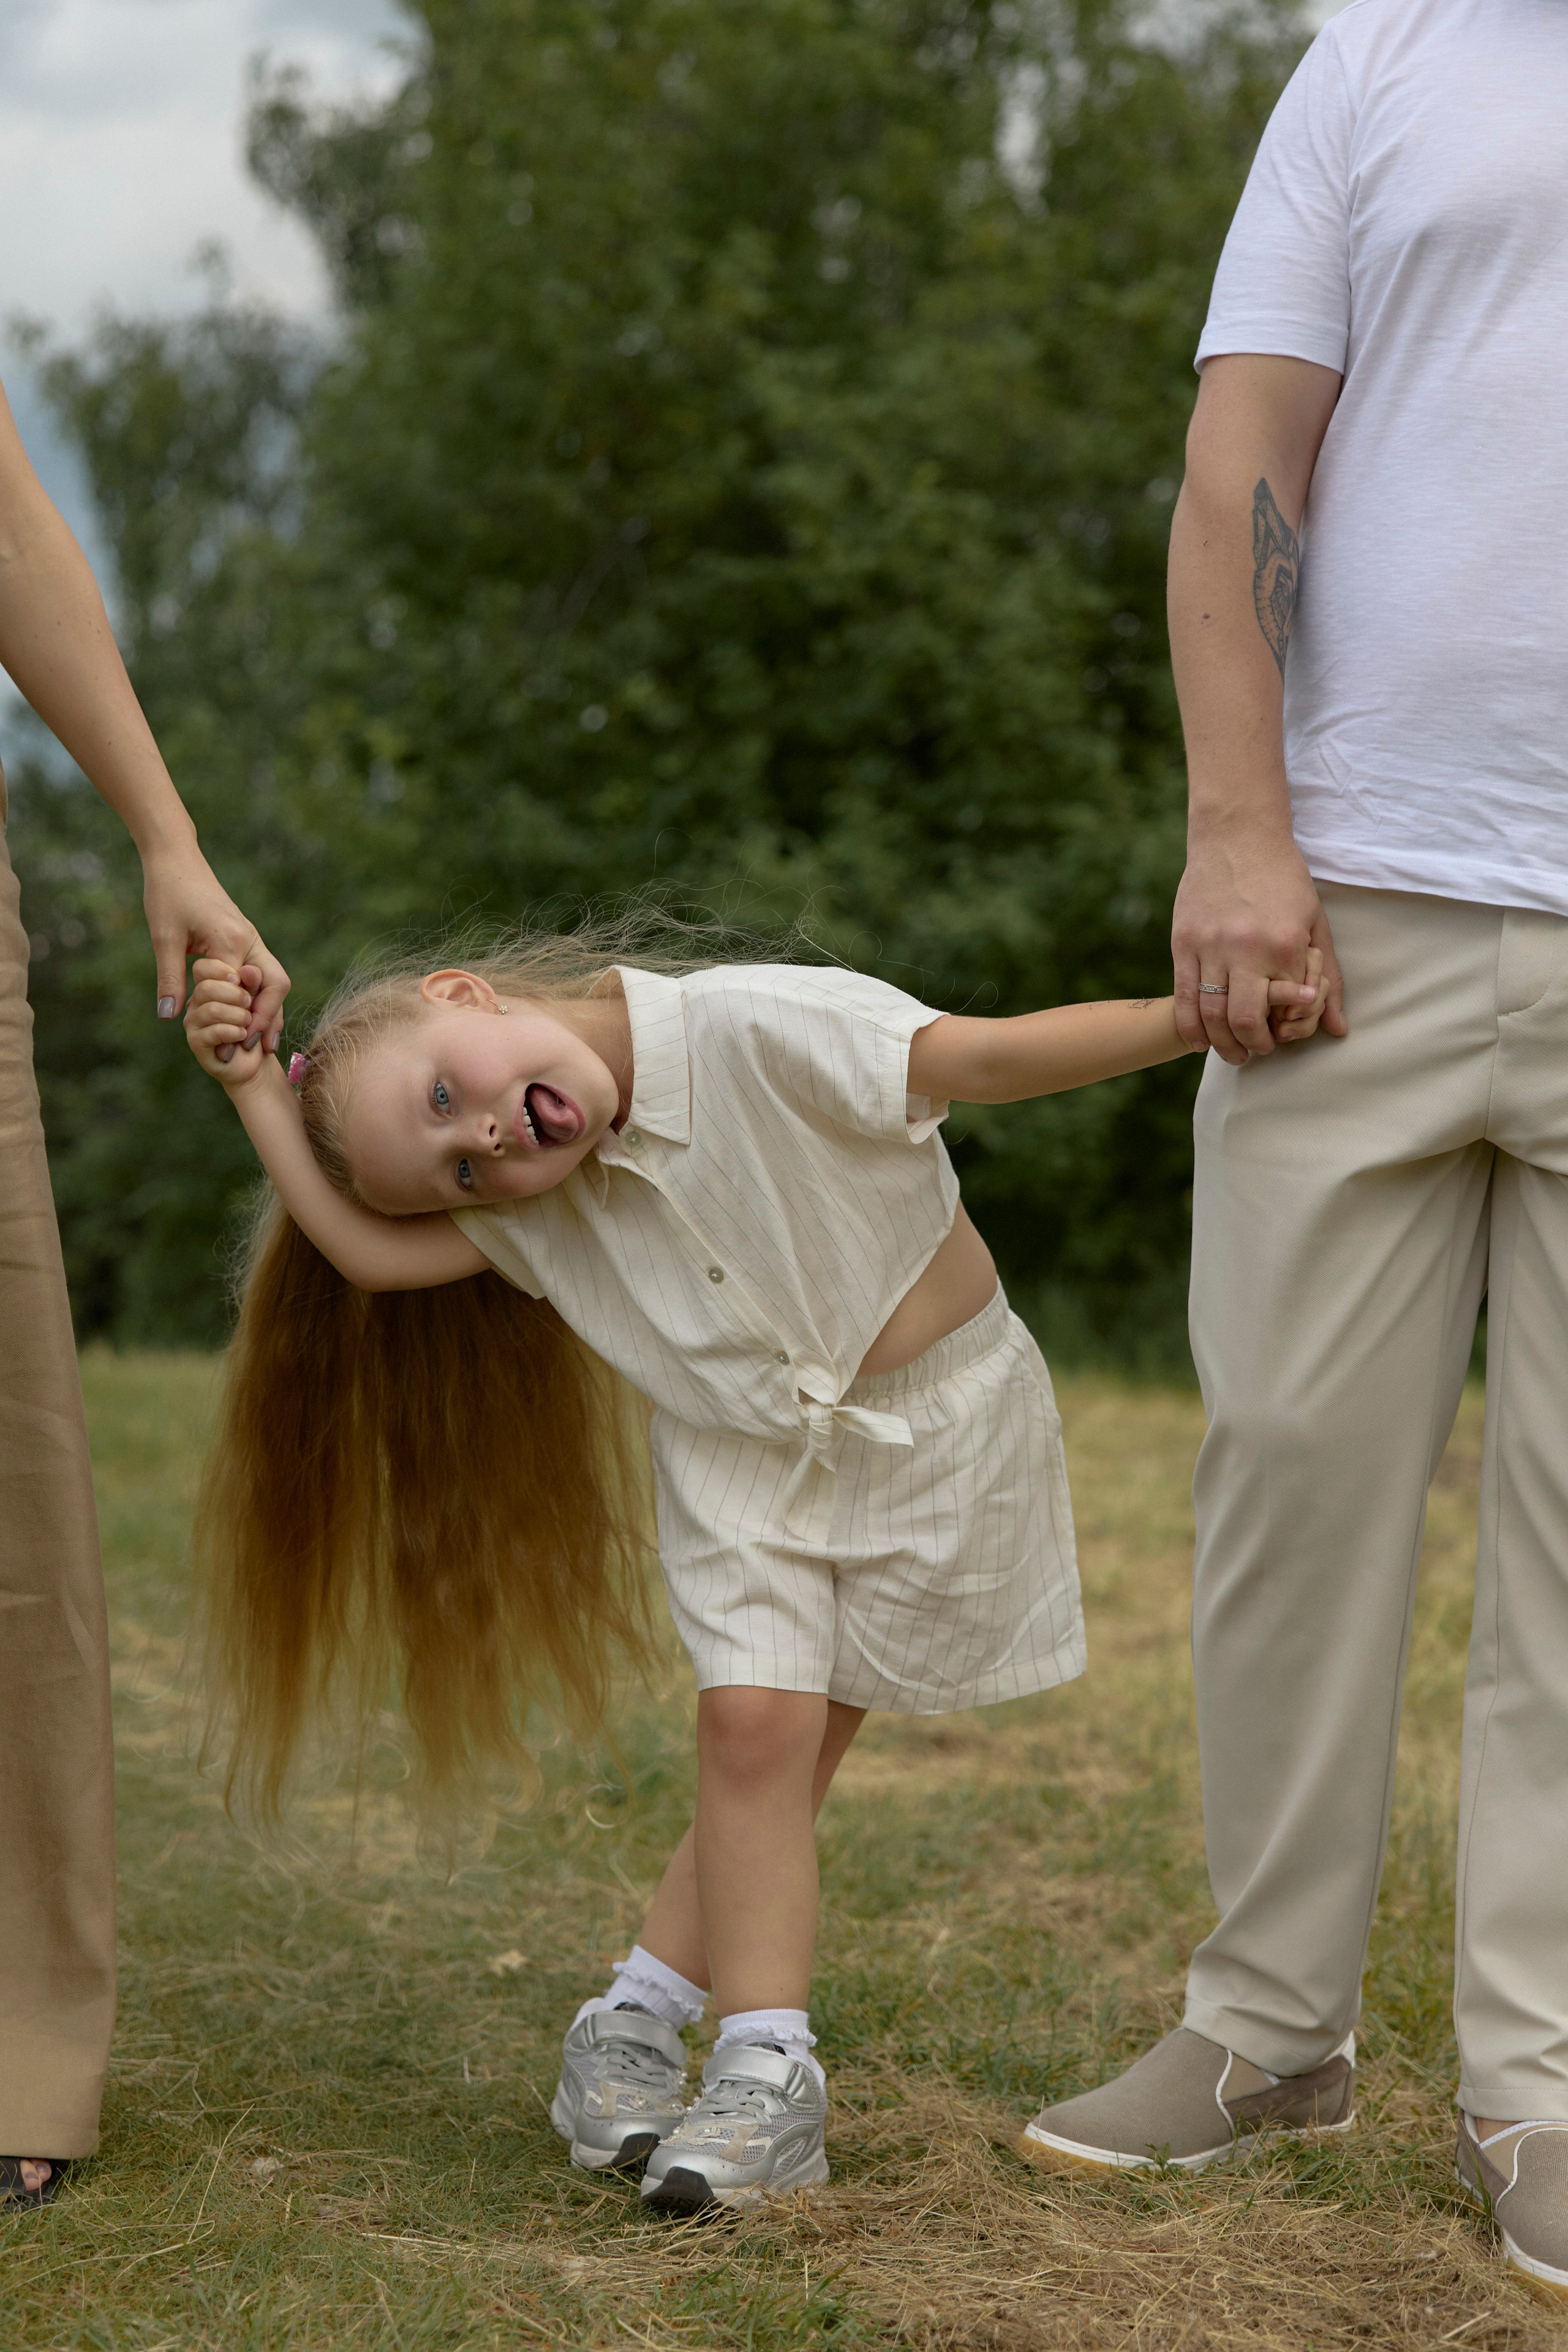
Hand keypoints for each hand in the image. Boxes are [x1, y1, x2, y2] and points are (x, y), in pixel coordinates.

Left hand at [143, 841, 289, 1050]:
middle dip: (270, 1019)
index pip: (246, 991)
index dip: (241, 1023)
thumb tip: (170, 1018)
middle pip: (276, 985)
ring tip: (261, 1043)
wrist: (176, 860)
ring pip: (273, 980)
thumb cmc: (167, 893)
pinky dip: (260, 997)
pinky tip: (249, 1017)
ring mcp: (251, 939)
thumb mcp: (163, 937)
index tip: (231, 1051)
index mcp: (232, 940)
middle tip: (259, 1050)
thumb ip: (170, 978)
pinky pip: (262, 973)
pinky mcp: (245, 939)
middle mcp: (250, 940)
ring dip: (269, 1011)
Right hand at [184, 959, 274, 1088]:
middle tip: (249, 1005)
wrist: (256, 1060)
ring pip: (210, 1009)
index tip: (243, 981)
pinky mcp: (196, 1040)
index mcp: (210, 984)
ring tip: (248, 1023)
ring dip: (238, 1016)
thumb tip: (247, 972)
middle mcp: (197, 1000)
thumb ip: (260, 982)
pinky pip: (213, 1031)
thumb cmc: (259, 1025)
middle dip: (236, 995)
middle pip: (205, 987)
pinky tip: (242, 1035)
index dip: (226, 973)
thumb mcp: (267, 998)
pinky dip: (234, 1032)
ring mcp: (193, 1020)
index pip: (203, 968)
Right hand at [1172, 828, 1346, 1064]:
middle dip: (1253, 1046)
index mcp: (1285, 945)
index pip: (1286, 1010)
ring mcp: (1210, 946)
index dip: (1284, 1029)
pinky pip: (1183, 997)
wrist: (1238, 836)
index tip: (1282, 1033)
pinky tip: (1198, 1041)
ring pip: (1211, 1014)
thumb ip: (1328, 978)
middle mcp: (1247, 949)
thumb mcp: (1316, 923)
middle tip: (1256, 1051)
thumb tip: (1339, 1030)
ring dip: (1221, 1044)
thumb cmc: (1284, 880)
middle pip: (1244, 1021)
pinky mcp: (1183, 942)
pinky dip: (1189, 1027)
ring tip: (1231, 1052)